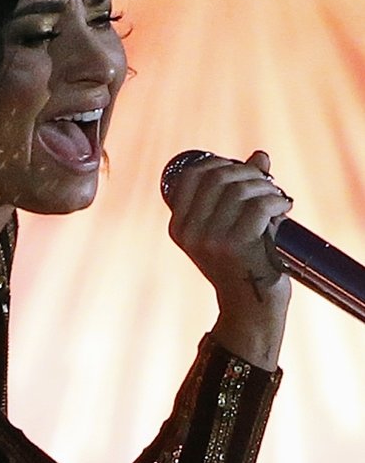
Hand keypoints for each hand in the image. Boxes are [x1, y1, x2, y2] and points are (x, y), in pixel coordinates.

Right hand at [165, 150, 291, 369]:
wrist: (250, 306)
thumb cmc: (243, 263)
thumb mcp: (232, 225)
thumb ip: (240, 191)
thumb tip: (260, 156)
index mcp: (179, 226)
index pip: (192, 177)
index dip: (219, 163)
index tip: (241, 169)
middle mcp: (189, 232)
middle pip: (218, 178)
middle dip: (249, 174)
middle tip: (268, 185)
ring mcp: (209, 239)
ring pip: (240, 190)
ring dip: (267, 188)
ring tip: (278, 199)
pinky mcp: (234, 246)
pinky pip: (258, 206)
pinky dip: (277, 202)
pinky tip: (283, 210)